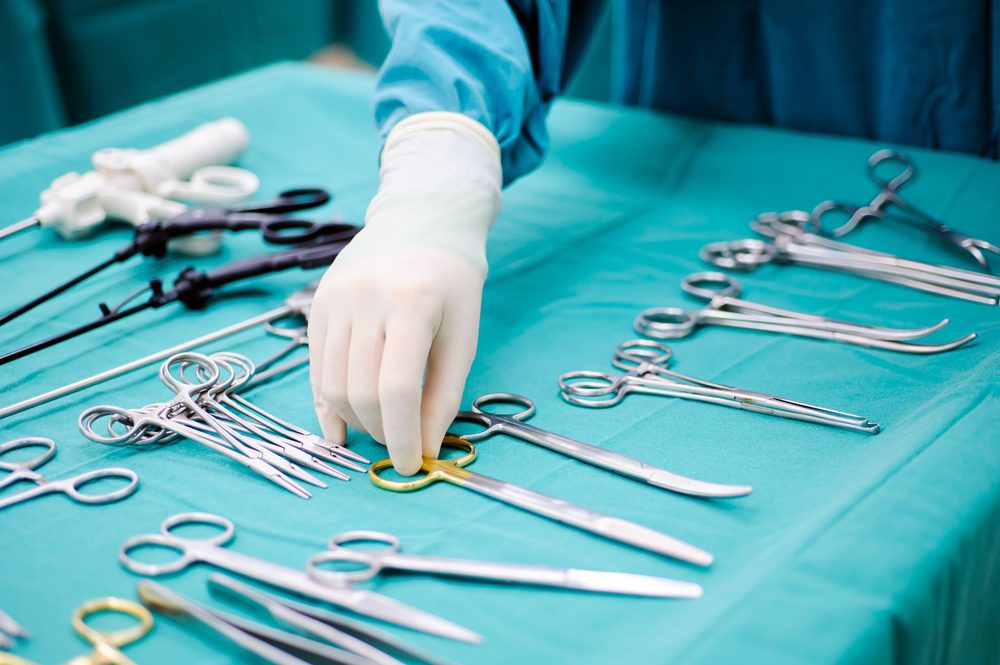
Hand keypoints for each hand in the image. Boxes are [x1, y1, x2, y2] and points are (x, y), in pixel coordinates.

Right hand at [309, 113, 501, 474]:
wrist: (421, 221)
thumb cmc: (452, 284)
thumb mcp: (463, 337)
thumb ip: (443, 396)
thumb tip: (422, 451)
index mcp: (412, 302)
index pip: (397, 388)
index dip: (402, 436)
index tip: (411, 464)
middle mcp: (365, 297)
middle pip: (361, 391)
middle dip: (380, 432)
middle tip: (400, 447)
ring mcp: (334, 299)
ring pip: (331, 384)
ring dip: (355, 421)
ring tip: (378, 432)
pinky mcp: (317, 305)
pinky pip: (315, 367)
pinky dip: (327, 404)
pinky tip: (343, 427)